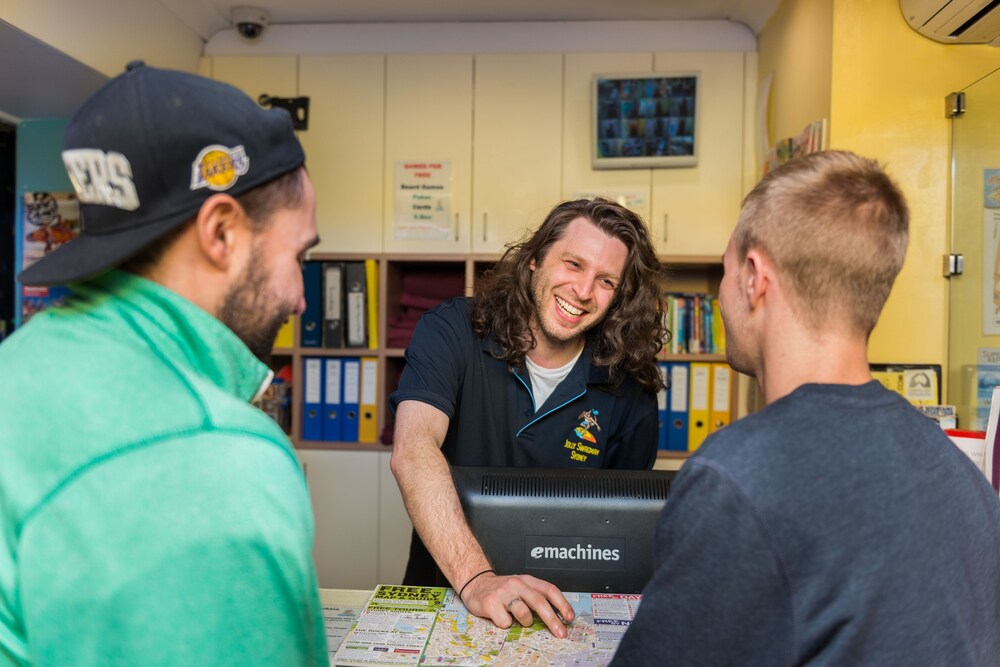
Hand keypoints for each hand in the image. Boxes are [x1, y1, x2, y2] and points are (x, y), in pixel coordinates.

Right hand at [460, 572, 575, 637]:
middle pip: (539, 602)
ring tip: (520, 620)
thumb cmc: (503, 589)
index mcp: (527, 580)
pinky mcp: (490, 603)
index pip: (549, 589)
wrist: (476, 584)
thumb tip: (558, 616)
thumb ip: (536, 597)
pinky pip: (505, 622)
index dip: (562, 604)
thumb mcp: (521, 587)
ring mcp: (503, 593)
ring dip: (525, 622)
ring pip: (523, 613)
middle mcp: (516, 584)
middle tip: (560, 633)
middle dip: (552, 620)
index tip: (570, 618)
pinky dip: (506, 624)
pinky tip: (501, 617)